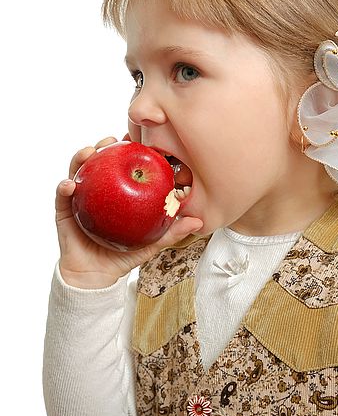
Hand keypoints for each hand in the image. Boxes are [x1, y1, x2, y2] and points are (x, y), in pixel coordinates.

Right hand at [55, 136, 202, 288]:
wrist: (96, 277)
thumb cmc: (123, 256)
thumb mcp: (151, 242)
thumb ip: (172, 232)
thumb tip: (198, 221)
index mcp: (117, 193)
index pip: (123, 165)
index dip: (128, 149)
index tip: (135, 138)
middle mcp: (98, 190)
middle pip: (99, 161)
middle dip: (103, 145)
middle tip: (111, 141)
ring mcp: (79, 198)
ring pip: (78, 170)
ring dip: (81, 157)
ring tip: (89, 153)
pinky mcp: (63, 210)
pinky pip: (61, 196)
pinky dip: (64, 187)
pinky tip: (69, 184)